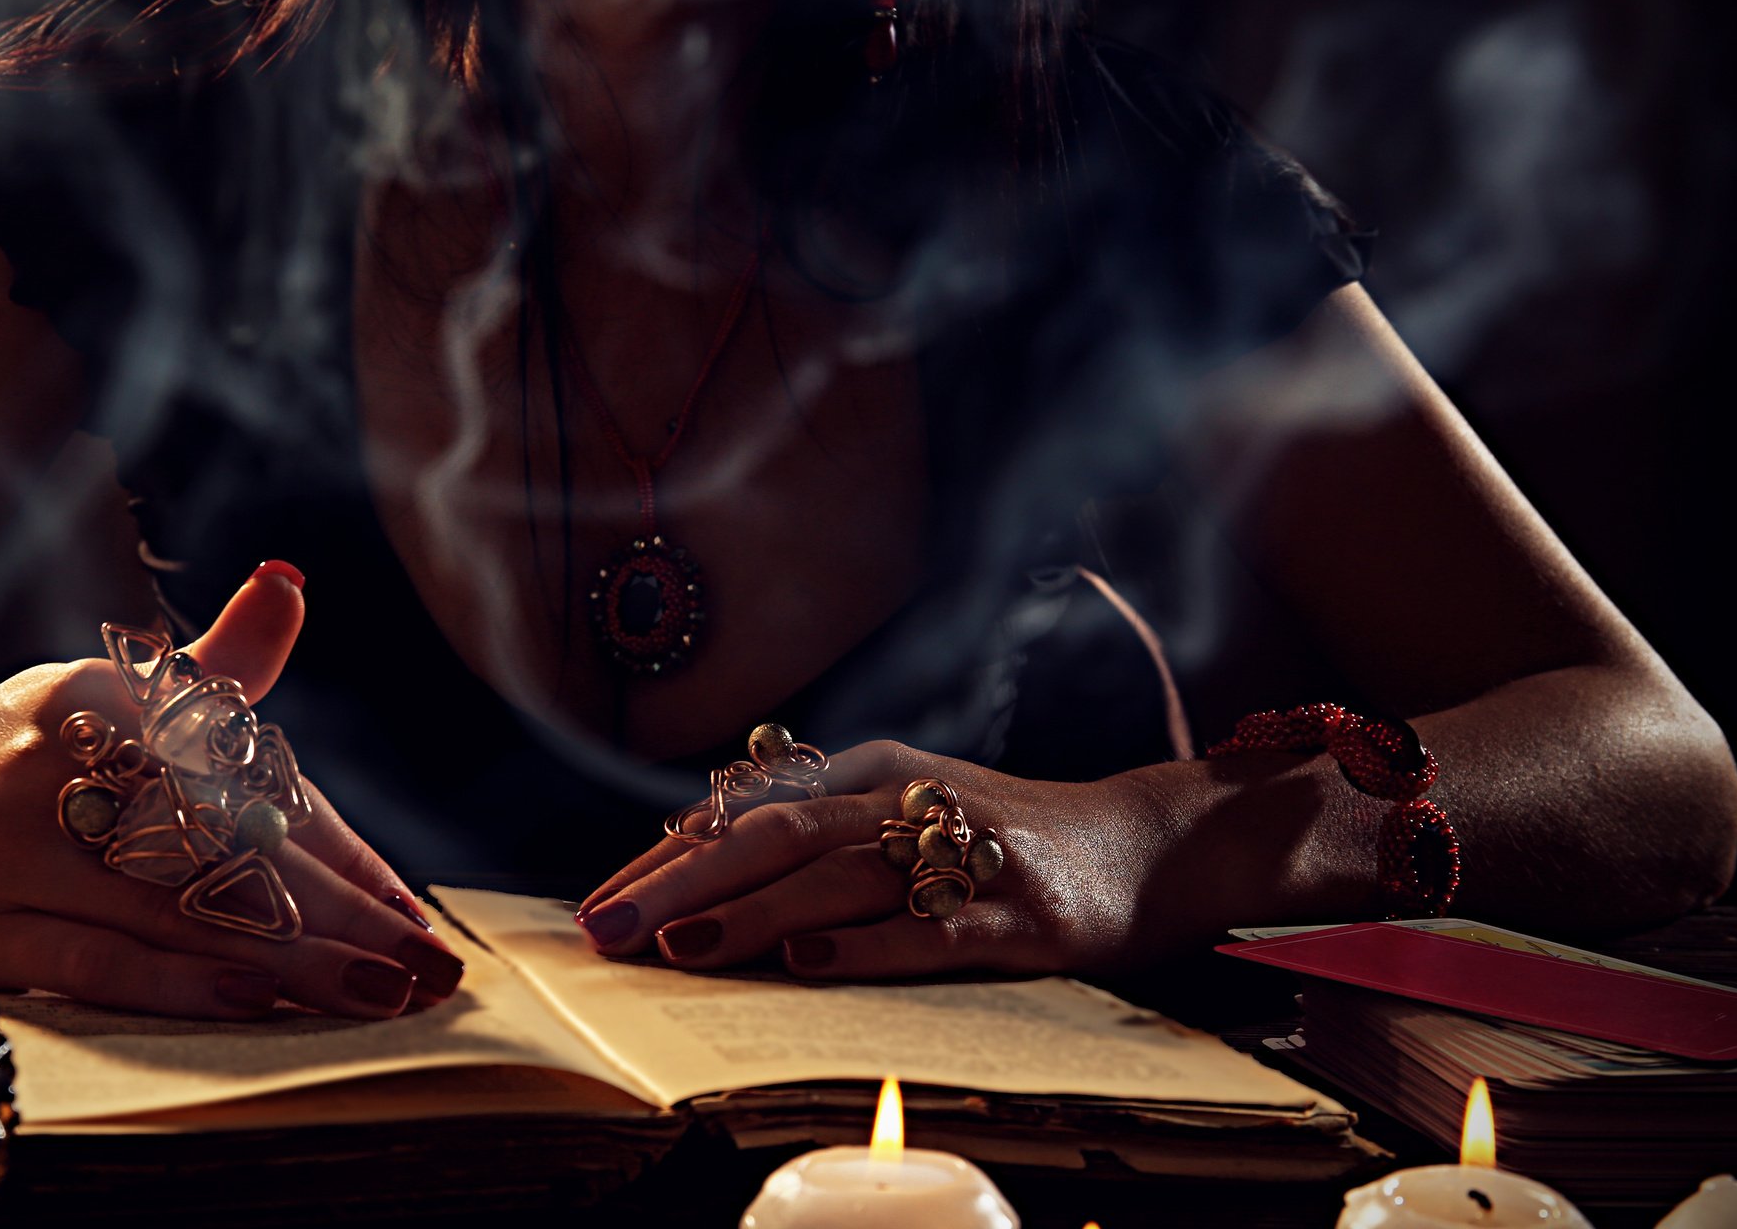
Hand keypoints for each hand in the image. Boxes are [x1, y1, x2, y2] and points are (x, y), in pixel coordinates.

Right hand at [0, 566, 463, 1018]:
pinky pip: (96, 963)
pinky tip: (262, 995)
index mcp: (96, 695)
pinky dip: (181, 980)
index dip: (338, 844)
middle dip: (337, 909)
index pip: (247, 774)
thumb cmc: (25, 754)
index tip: (409, 903)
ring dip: (288, 956)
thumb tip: (290, 582)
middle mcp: (51, 762)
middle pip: (223, 842)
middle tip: (424, 959)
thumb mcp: (109, 693)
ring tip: (377, 989)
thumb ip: (217, 662)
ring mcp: (8, 851)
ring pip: (173, 908)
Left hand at [573, 741, 1165, 980]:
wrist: (1140, 844)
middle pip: (777, 838)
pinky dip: (866, 944)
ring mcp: (963, 856)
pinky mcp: (1016, 914)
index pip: (747, 815)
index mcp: (871, 775)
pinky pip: (931, 930)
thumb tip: (694, 855)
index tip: (596, 905)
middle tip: (607, 931)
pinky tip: (809, 961)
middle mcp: (907, 803)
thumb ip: (813, 826)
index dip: (664, 860)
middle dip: (681, 886)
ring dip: (752, 915)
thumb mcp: (901, 809)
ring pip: (839, 881)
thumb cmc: (1001, 835)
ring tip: (681, 947)